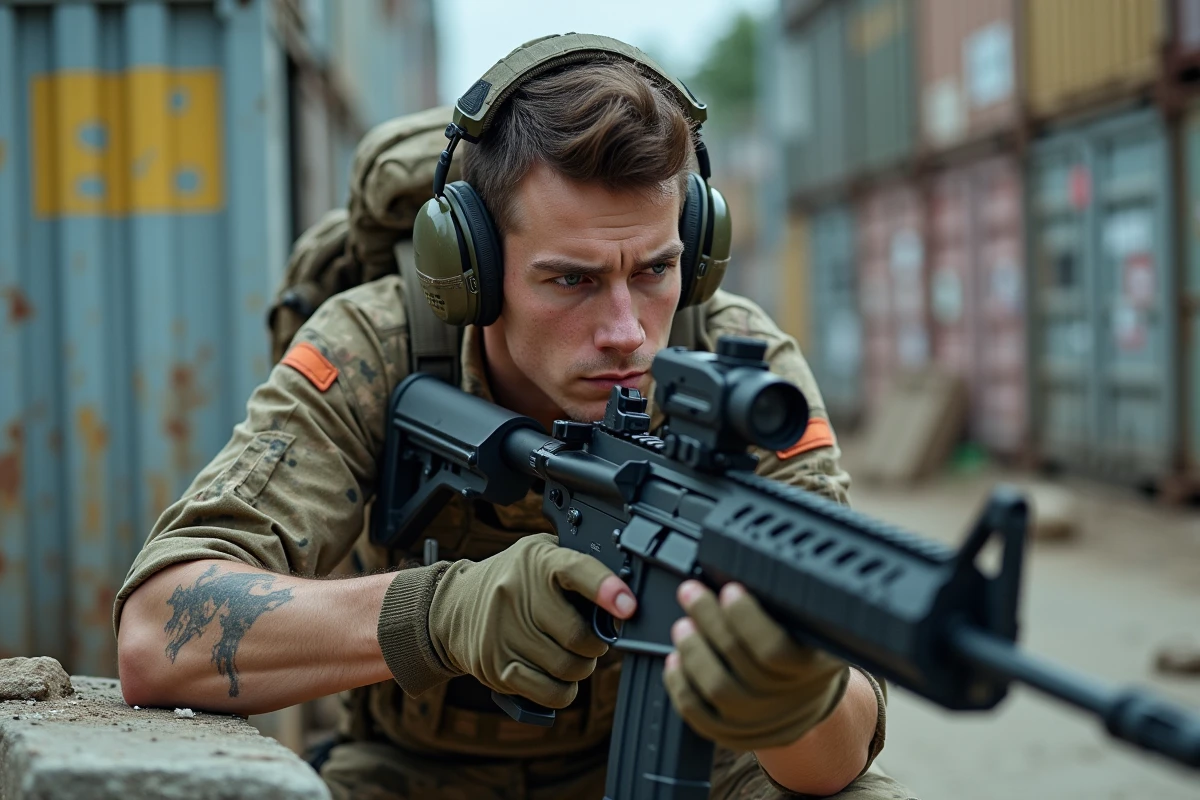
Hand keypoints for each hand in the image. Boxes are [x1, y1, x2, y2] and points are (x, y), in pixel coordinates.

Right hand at [427, 533, 635, 708]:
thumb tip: (623, 598)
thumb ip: (580, 568)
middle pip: (579, 636)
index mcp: (537, 560)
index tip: (628, 606)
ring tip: (574, 655)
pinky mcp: (495, 667)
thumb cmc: (514, 579)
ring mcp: (503, 633)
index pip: (576, 570)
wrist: (454, 605)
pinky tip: (557, 675)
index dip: (606, 589)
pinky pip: (549, 692)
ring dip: (582, 668)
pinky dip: (564, 690)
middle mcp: (516, 594)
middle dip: (597, 644)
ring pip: (568, 669)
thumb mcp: (542, 555)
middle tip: (593, 639)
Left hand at [663, 580, 848, 750]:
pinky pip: (701, 717)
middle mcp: (792, 701)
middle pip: (742, 666)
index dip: (746, 618)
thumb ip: (783, 604)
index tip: (729, 588)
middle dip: (710, 622)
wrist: (805, 699)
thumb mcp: (808, 625)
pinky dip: (681, 687)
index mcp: (815, 666)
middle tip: (691, 592)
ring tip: (682, 625)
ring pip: (720, 692)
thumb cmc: (802, 648)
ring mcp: (764, 723)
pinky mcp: (736, 737)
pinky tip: (674, 661)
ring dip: (694, 653)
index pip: (775, 648)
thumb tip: (740, 566)